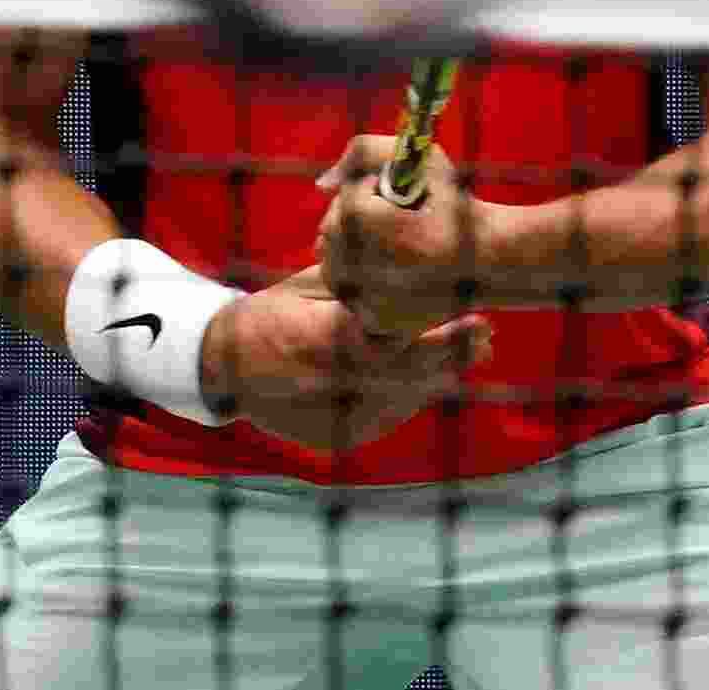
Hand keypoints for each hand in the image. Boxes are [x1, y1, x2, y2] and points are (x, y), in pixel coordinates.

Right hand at [203, 267, 482, 455]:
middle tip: (485, 336)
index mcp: (318, 339)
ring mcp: (332, 420)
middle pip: (408, 375)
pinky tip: (431, 375)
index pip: (394, 340)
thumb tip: (413, 268)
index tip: (476, 320)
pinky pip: (388, 416)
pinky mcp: (338, 440)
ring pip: (404, 399)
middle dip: (451, 355)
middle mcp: (327, 386)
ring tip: (470, 351)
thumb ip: (358, 286)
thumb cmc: (269, 314)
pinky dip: (411, 395)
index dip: (440, 336)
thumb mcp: (308, 287)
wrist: (222, 367)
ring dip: (438, 376)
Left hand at [317, 132, 513, 336]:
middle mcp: (359, 266)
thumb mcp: (420, 160)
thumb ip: (363, 151)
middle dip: (361, 221)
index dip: (376, 192)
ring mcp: (365, 300)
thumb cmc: (457, 206)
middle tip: (401, 223)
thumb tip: (322, 184)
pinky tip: (389, 268)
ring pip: (334, 261)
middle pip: (334, 230)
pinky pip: (348, 291)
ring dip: (354, 246)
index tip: (408, 201)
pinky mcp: (374, 322)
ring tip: (394, 243)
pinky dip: (361, 277)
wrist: (492, 261)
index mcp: (365, 223)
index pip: (348, 198)